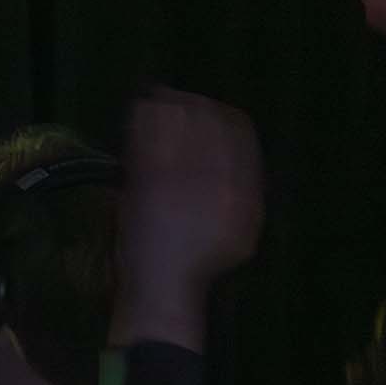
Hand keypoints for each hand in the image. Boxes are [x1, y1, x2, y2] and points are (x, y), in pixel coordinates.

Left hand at [110, 87, 263, 349]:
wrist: (164, 287)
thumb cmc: (198, 264)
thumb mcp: (240, 235)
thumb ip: (244, 196)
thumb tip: (238, 165)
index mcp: (246, 193)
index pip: (240, 134)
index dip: (223, 116)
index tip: (208, 108)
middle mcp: (220, 181)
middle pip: (210, 123)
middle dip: (193, 104)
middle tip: (176, 98)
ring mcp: (185, 181)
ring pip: (180, 126)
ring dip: (168, 106)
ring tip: (157, 98)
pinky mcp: (152, 183)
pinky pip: (150, 140)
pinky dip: (144, 120)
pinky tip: (139, 110)